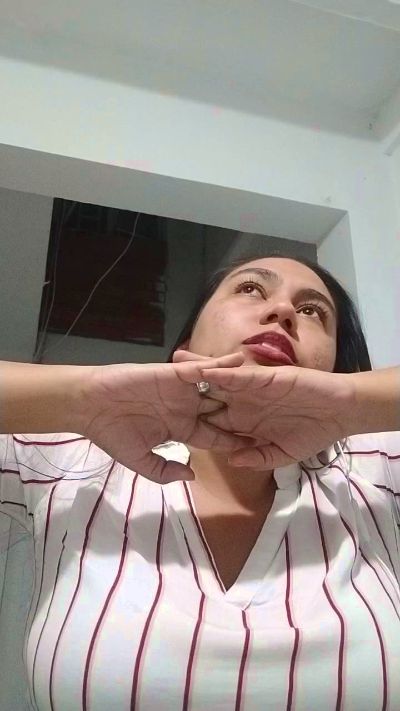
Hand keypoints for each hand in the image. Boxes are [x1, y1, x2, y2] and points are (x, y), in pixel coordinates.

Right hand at [75, 353, 253, 483]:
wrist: (90, 405)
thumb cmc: (113, 433)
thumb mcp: (141, 461)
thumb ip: (165, 469)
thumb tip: (190, 476)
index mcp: (182, 429)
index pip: (215, 437)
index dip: (234, 441)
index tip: (257, 446)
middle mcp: (186, 408)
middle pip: (222, 410)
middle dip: (245, 411)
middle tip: (274, 410)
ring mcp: (182, 390)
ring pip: (216, 387)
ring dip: (239, 384)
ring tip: (266, 380)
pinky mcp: (174, 374)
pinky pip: (200, 370)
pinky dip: (218, 366)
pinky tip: (239, 363)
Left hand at [174, 350, 353, 468]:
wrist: (338, 413)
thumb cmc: (312, 435)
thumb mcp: (281, 454)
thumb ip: (256, 458)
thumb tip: (232, 461)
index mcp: (243, 424)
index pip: (211, 424)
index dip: (187, 423)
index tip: (162, 424)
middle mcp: (243, 404)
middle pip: (207, 397)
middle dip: (183, 392)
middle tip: (157, 385)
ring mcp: (253, 389)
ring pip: (219, 380)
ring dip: (197, 372)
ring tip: (172, 365)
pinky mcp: (265, 378)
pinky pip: (240, 375)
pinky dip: (224, 372)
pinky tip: (205, 370)